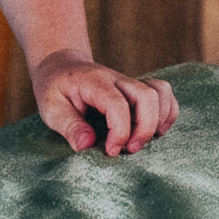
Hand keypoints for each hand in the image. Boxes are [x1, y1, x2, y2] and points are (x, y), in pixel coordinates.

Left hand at [32, 50, 179, 155]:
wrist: (61, 67)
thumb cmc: (55, 89)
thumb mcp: (51, 108)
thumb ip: (69, 126)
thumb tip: (87, 145)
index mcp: (94, 82)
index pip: (117, 104)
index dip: (120, 131)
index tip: (111, 151)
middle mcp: (117, 79)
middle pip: (146, 96)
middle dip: (144, 128)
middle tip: (130, 150)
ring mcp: (130, 83)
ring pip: (160, 91)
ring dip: (158, 119)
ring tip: (142, 140)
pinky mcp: (137, 89)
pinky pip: (164, 93)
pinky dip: (167, 112)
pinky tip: (156, 131)